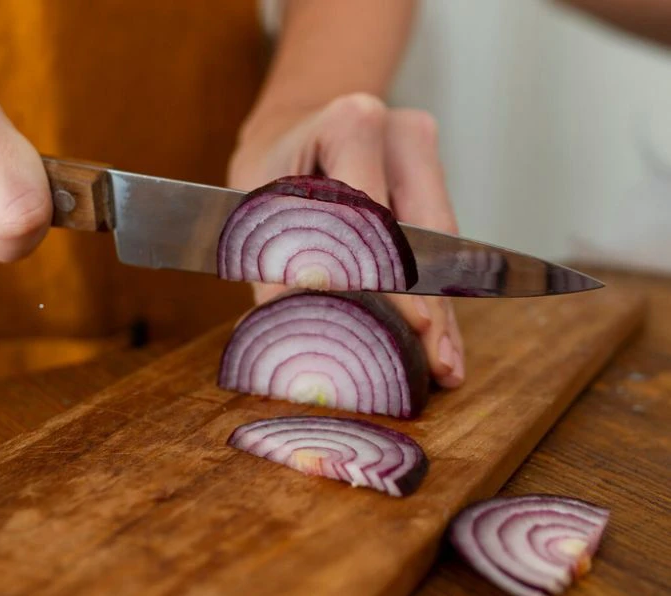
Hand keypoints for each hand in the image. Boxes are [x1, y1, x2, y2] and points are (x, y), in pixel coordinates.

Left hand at [228, 93, 464, 388]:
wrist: (289, 131)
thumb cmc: (267, 171)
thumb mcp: (258, 216)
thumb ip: (276, 278)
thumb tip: (289, 332)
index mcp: (349, 124)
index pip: (374, 217)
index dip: (392, 277)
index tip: (409, 327)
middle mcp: (398, 131)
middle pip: (422, 234)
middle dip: (428, 306)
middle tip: (437, 365)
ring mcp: (423, 152)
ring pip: (440, 245)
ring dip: (441, 309)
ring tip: (444, 364)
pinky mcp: (434, 175)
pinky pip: (439, 244)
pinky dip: (437, 294)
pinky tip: (441, 338)